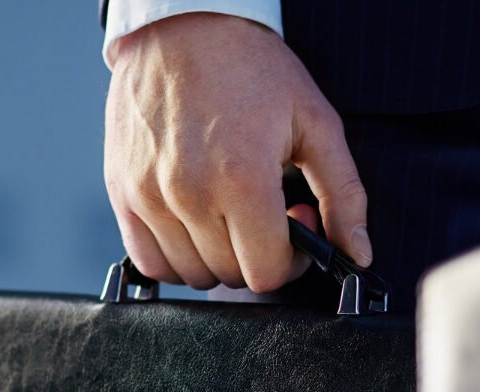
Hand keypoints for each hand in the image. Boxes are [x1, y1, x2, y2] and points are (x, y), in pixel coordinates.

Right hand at [104, 12, 370, 292]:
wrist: (184, 27)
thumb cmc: (249, 68)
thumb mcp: (315, 122)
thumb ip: (343, 195)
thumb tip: (358, 254)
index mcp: (242, 178)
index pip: (267, 273)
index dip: (291, 260)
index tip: (293, 225)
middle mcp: (189, 193)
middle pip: (232, 276)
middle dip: (258, 254)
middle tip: (264, 210)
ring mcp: (149, 196)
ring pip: (191, 275)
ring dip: (218, 258)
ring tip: (229, 213)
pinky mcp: (122, 191)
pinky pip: (150, 261)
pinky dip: (176, 257)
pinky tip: (196, 225)